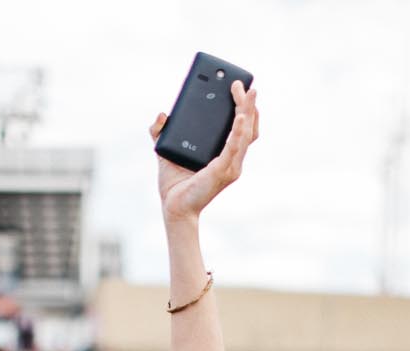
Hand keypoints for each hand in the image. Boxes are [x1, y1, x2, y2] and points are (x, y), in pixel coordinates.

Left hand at [151, 81, 258, 222]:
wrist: (173, 207)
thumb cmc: (174, 184)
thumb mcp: (165, 151)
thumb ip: (160, 132)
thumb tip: (161, 114)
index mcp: (224, 155)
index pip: (242, 130)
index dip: (245, 110)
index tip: (241, 89)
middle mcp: (232, 160)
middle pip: (249, 129)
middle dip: (249, 104)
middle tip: (243, 84)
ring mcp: (230, 166)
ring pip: (246, 135)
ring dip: (248, 111)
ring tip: (246, 92)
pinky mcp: (222, 171)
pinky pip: (234, 147)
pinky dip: (238, 131)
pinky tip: (239, 116)